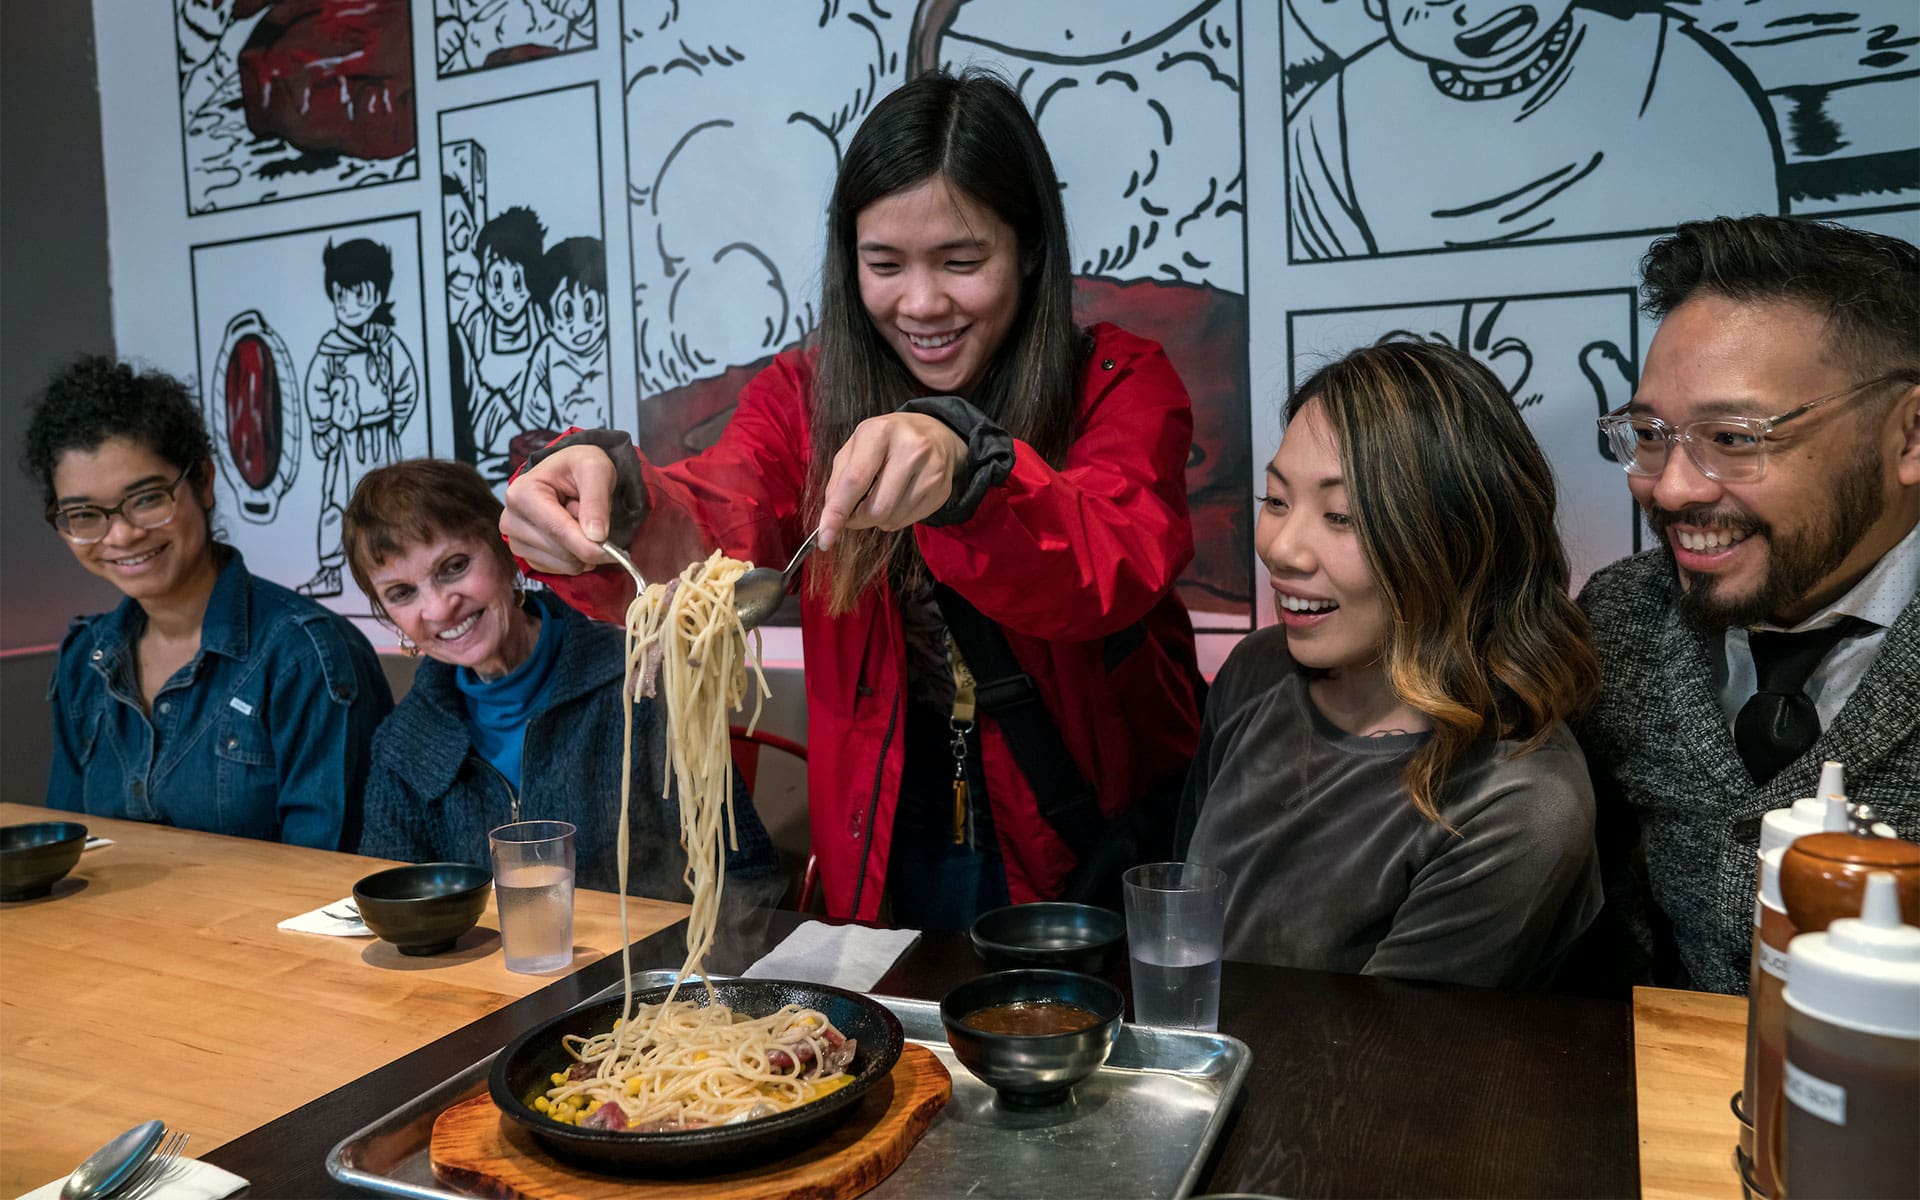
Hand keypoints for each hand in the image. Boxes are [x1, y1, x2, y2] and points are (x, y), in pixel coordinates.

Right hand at [500, 444, 616, 574]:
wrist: (570, 472)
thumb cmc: (580, 466)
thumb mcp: (596, 469)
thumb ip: (597, 500)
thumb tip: (596, 536)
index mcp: (522, 493)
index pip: (558, 530)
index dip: (589, 546)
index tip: (614, 552)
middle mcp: (511, 519)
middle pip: (561, 552)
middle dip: (587, 543)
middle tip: (593, 520)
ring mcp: (515, 540)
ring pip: (562, 565)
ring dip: (582, 551)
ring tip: (580, 523)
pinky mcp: (525, 555)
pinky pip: (558, 571)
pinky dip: (575, 559)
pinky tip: (573, 537)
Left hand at [817, 413, 966, 550]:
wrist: (935, 433)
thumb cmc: (886, 441)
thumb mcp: (856, 446)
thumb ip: (839, 479)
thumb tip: (831, 516)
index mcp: (879, 432)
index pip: (855, 480)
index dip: (836, 513)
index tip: (825, 537)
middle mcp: (910, 448)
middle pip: (876, 508)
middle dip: (858, 519)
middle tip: (854, 512)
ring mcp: (931, 470)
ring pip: (892, 519)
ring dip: (877, 519)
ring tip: (881, 496)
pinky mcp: (942, 489)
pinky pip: (908, 522)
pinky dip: (895, 518)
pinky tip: (899, 498)